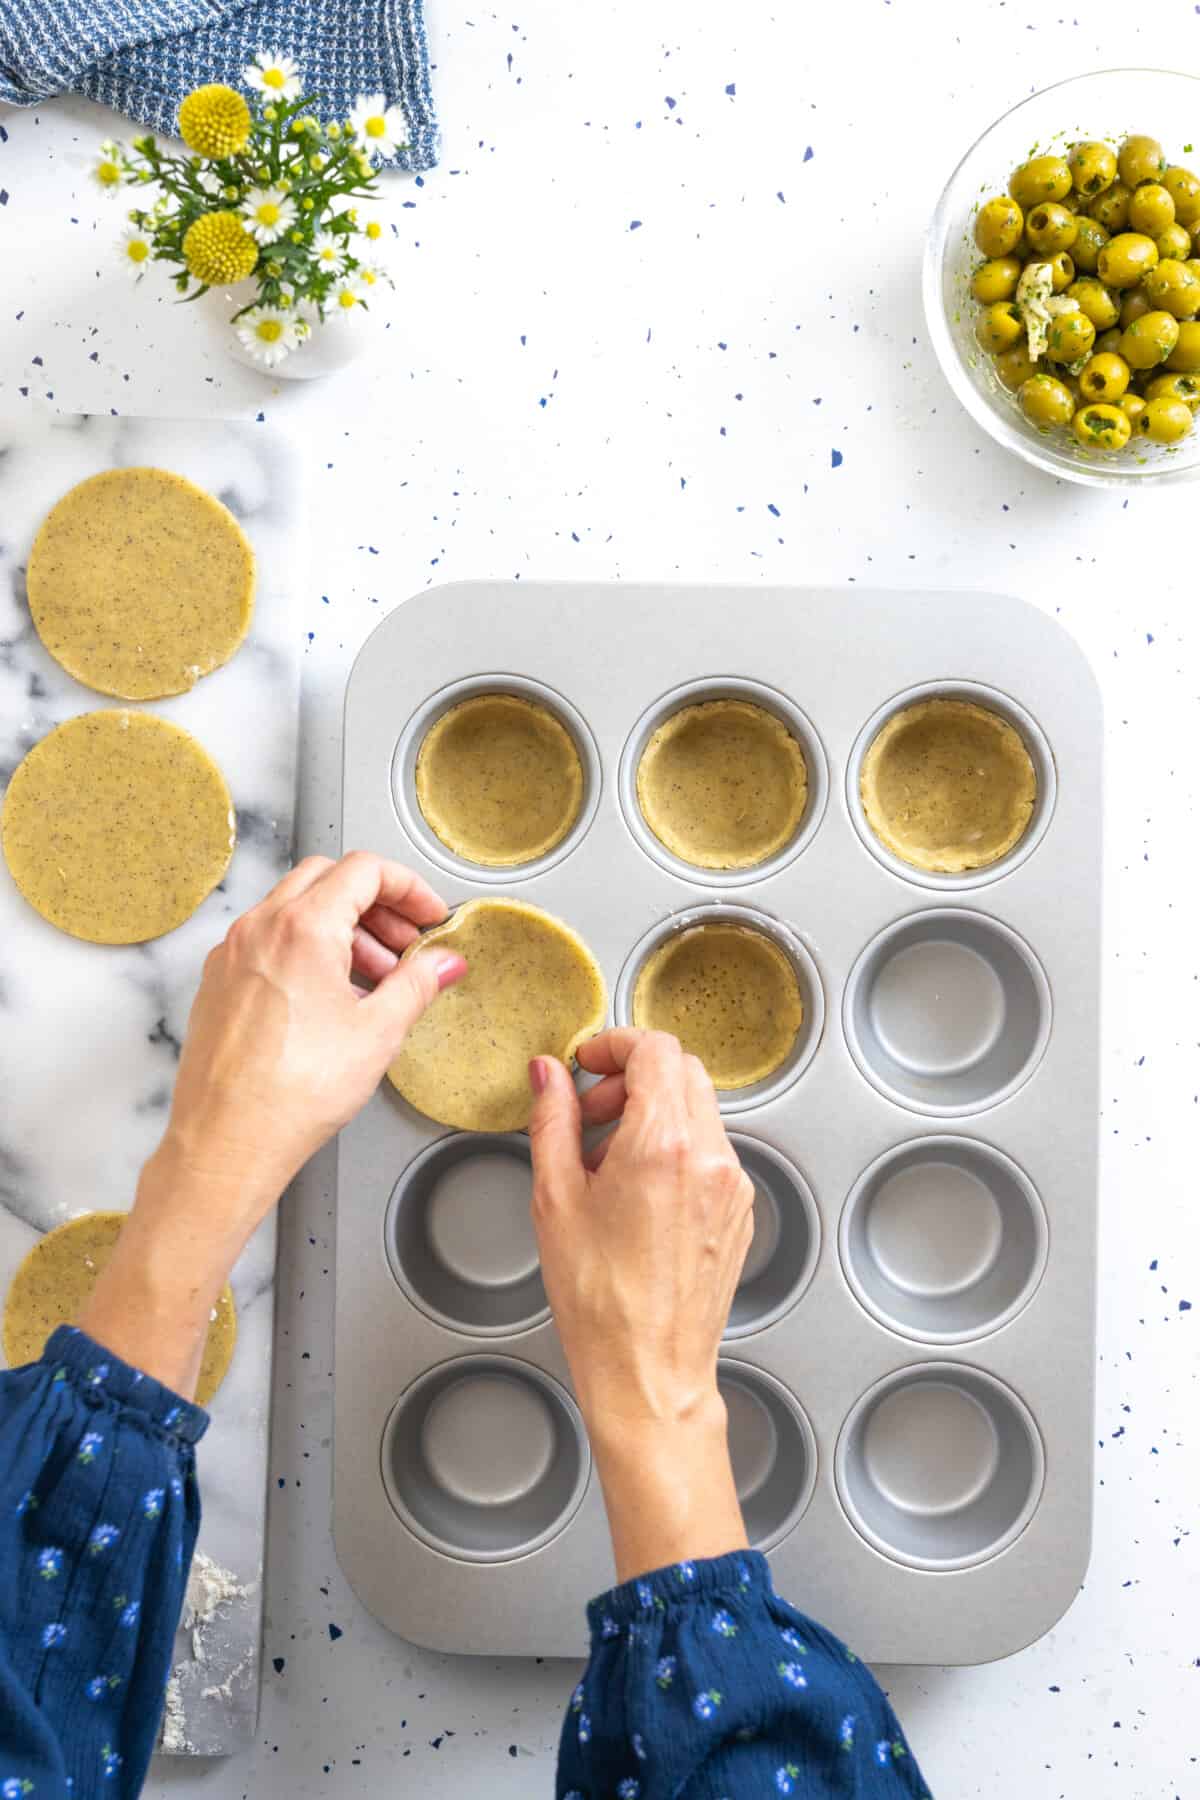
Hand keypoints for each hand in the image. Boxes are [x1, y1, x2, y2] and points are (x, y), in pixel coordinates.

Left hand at [80, 853, 464, 1396]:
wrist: (227, 1141)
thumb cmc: (292, 1092)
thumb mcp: (378, 1032)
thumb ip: (417, 985)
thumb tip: (444, 963)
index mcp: (302, 926)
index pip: (364, 870)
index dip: (408, 887)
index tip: (428, 917)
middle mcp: (258, 928)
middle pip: (326, 878)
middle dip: (375, 903)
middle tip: (407, 942)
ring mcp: (232, 953)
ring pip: (294, 909)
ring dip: (342, 928)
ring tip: (376, 978)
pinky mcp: (218, 981)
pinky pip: (268, 941)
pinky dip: (306, 949)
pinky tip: (332, 997)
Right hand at [528, 1028, 753, 1579]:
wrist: (649, 1373)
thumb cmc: (600, 1302)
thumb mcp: (555, 1200)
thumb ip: (552, 1122)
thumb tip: (547, 1076)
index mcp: (664, 1145)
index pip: (655, 1049)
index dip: (615, 1045)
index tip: (586, 1063)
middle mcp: (710, 1157)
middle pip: (683, 1071)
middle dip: (633, 1077)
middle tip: (590, 1112)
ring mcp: (732, 1185)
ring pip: (699, 1110)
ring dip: (654, 1112)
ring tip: (606, 1160)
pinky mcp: (740, 1211)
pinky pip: (711, 1151)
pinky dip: (675, 1147)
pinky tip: (636, 1189)